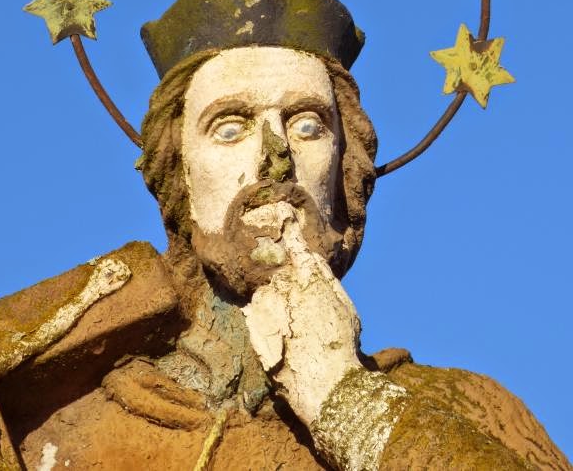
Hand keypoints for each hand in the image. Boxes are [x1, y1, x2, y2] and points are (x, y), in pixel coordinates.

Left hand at [241, 202, 361, 425]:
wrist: (325, 385)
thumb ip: (325, 279)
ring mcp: (264, 302)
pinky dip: (262, 318)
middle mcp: (283, 283)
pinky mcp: (252, 324)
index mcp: (309, 275)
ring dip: (273, 303)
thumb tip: (311, 259)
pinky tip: (280, 337)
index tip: (282, 212)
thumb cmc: (342, 346)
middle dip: (285, 283)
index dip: (287, 225)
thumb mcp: (344, 306)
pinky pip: (253, 311)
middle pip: (278, 272)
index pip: (294, 242)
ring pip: (265, 292)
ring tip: (292, 331)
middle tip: (301, 311)